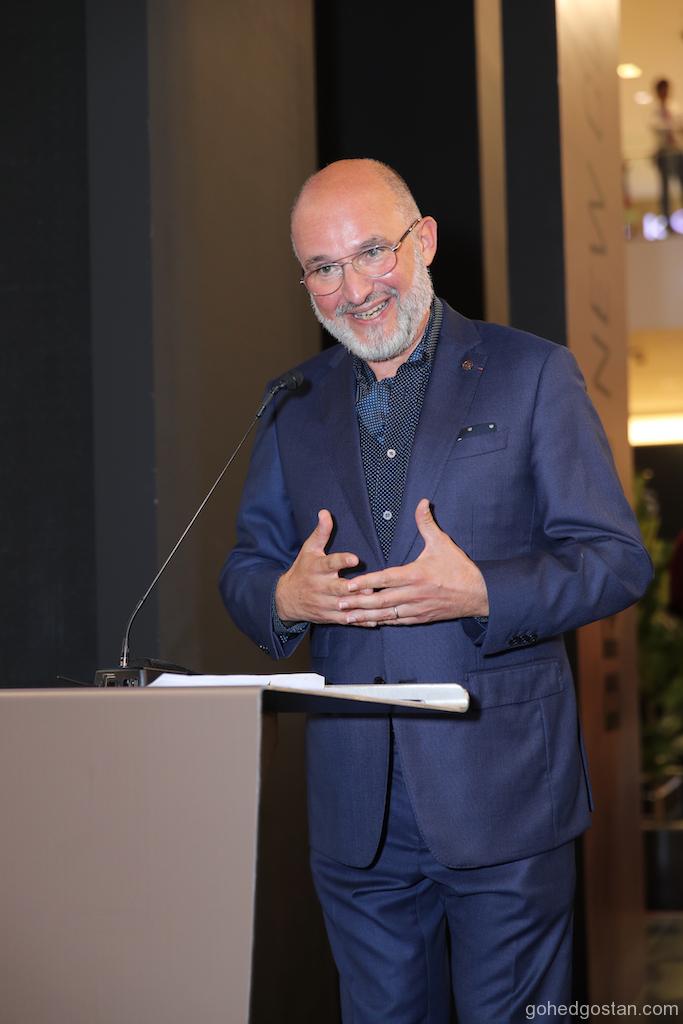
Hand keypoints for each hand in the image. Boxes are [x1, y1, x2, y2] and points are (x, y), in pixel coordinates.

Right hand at [275, 510, 370, 624]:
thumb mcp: (309, 549)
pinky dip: (360, 621)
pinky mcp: (328, 616)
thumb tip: (325, 512)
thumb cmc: (302, 569)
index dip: (342, 561)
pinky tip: (375, 619)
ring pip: (344, 606)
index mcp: (317, 568)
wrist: (286, 598)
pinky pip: (346, 620)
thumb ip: (321, 532)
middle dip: (354, 589)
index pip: (330, 563)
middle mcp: (320, 587)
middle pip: (339, 588)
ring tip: (377, 603)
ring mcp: (324, 603)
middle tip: (371, 586)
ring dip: (361, 606)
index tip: (354, 559)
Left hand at [337, 499, 488, 625]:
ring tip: (346, 617)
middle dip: (358, 603)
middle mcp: (413, 594)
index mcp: (415, 575)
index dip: (366, 582)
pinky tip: (369, 623)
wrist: (478, 594)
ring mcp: (416, 608)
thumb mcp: (442, 543)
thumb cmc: (459, 568)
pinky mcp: (420, 617)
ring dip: (365, 616)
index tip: (349, 584)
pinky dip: (382, 622)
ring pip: (386, 614)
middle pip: (381, 600)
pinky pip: (397, 621)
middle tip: (338, 603)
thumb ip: (427, 524)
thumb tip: (422, 502)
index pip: (386, 579)